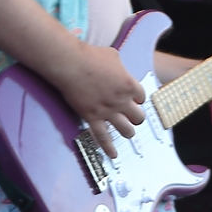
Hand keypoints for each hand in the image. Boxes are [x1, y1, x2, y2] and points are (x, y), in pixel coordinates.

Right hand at [50, 41, 145, 157]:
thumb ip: (120, 66)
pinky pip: (104, 138)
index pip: (142, 98)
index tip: (132, 100)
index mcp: (129, 85)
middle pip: (139, 117)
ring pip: (127, 130)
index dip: (137, 99)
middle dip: (136, 118)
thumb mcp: (113, 56)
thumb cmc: (90, 56)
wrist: (70, 63)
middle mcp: (122, 101)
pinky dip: (109, 148)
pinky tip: (113, 154)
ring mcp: (108, 111)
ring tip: (126, 132)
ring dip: (128, 132)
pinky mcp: (93, 118)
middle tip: (131, 116)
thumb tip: (118, 68)